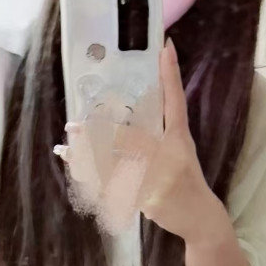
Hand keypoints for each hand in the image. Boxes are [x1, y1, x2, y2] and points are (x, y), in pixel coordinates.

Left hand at [57, 39, 218, 242]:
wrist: (199, 217)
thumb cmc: (185, 180)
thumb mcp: (177, 152)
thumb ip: (152, 137)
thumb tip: (118, 127)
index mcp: (179, 137)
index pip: (174, 100)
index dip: (171, 75)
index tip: (165, 48)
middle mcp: (171, 152)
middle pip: (129, 135)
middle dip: (97, 133)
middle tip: (73, 126)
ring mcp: (162, 175)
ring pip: (117, 163)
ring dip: (88, 158)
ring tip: (66, 150)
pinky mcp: (152, 197)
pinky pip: (117, 188)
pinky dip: (96, 183)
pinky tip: (78, 174)